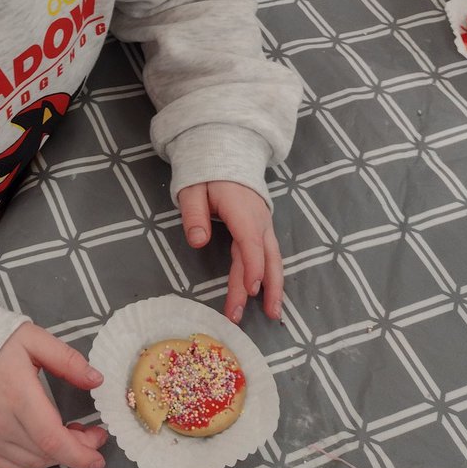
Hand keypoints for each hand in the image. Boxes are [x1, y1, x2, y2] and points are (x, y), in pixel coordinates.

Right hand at [0, 322, 108, 467]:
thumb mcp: (33, 339)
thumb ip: (66, 359)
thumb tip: (97, 380)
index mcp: (18, 397)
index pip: (52, 439)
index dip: (80, 453)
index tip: (100, 454)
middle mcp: (3, 424)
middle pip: (48, 453)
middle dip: (78, 450)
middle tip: (92, 433)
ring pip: (34, 463)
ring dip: (58, 455)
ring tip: (71, 433)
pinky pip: (14, 467)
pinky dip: (35, 461)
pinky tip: (43, 443)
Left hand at [178, 181, 282, 323]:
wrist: (227, 153)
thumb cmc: (208, 173)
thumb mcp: (192, 189)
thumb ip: (194, 214)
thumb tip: (198, 241)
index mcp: (242, 210)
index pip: (250, 242)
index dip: (252, 267)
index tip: (252, 290)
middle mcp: (259, 220)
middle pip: (263, 257)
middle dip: (259, 288)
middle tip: (242, 315)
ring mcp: (264, 225)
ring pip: (273, 259)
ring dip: (274, 287)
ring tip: (273, 315)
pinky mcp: (263, 230)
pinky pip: (270, 255)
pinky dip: (272, 276)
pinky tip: (271, 297)